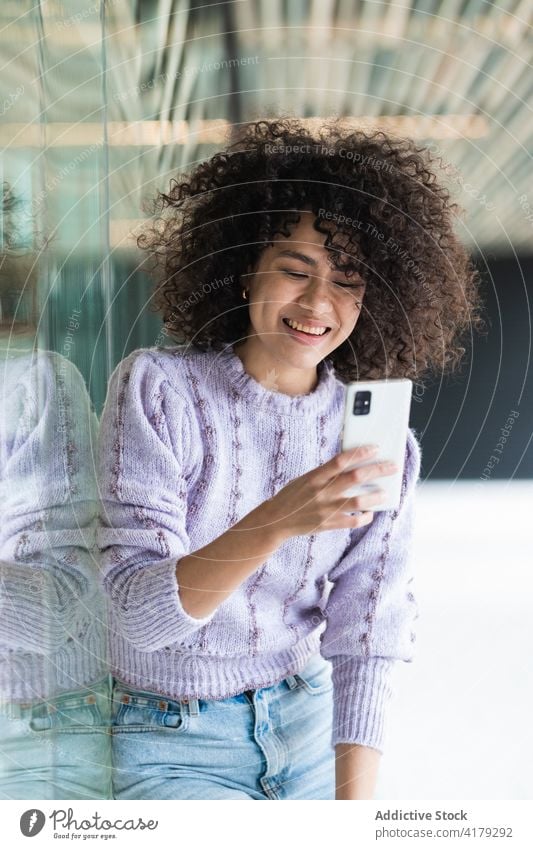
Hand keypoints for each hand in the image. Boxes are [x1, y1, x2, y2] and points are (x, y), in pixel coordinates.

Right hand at [258, 445, 397, 539]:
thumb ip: (326, 473)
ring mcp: (326, 509)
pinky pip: (353, 522)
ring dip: (375, 497)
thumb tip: (352, 464)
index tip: (376, 448)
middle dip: (377, 470)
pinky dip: (364, 517)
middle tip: (392, 467)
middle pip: (355, 478)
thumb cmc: (293, 495)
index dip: (360, 453)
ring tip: (385, 493)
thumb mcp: (306, 479)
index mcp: (315, 476)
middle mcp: (321, 492)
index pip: (341, 460)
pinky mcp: (328, 524)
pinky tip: (370, 513)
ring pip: (358, 502)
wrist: (276, 520)